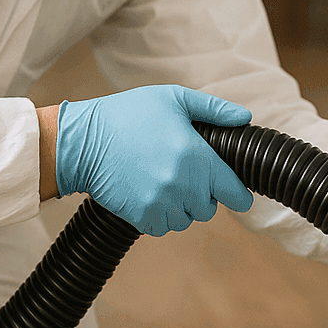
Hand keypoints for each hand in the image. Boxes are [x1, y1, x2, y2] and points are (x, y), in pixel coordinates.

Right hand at [56, 85, 253, 235]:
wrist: (83, 140)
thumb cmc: (129, 114)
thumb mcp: (174, 99)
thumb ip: (214, 109)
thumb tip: (244, 118)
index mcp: (198, 157)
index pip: (235, 194)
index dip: (238, 194)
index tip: (235, 192)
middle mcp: (183, 185)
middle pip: (209, 209)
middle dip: (203, 195)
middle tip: (186, 176)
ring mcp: (161, 204)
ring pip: (185, 220)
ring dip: (180, 207)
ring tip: (164, 183)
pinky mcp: (141, 217)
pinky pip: (162, 228)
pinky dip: (159, 216)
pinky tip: (149, 195)